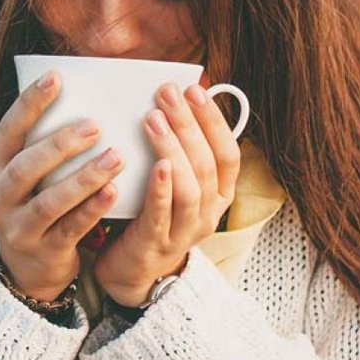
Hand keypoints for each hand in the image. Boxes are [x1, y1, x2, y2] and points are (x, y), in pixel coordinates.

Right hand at [0, 71, 127, 300]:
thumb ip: (41, 142)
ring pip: (49, 201)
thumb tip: (82, 92)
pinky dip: (92, 209)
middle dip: (59, 144)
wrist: (27, 266)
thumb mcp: (26, 173)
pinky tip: (114, 191)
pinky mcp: (43, 251)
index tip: (56, 77)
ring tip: (115, 156)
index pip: (7, 131)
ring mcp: (18, 228)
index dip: (29, 104)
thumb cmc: (35, 201)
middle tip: (94, 125)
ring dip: (83, 178)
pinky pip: (69, 228)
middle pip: (24, 168)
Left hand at [94, 81, 241, 307]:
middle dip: (189, 124)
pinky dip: (162, 188)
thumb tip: (172, 98)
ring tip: (153, 118)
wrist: (131, 270)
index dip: (214, 121)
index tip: (196, 89)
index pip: (228, 154)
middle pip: (207, 164)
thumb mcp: (173, 182)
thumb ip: (178, 149)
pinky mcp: (157, 244)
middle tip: (167, 93)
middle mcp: (209, 213)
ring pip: (190, 187)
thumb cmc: (150, 214)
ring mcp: (185, 231)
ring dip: (173, 148)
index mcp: (219, 195)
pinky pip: (163, 213)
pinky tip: (157, 165)